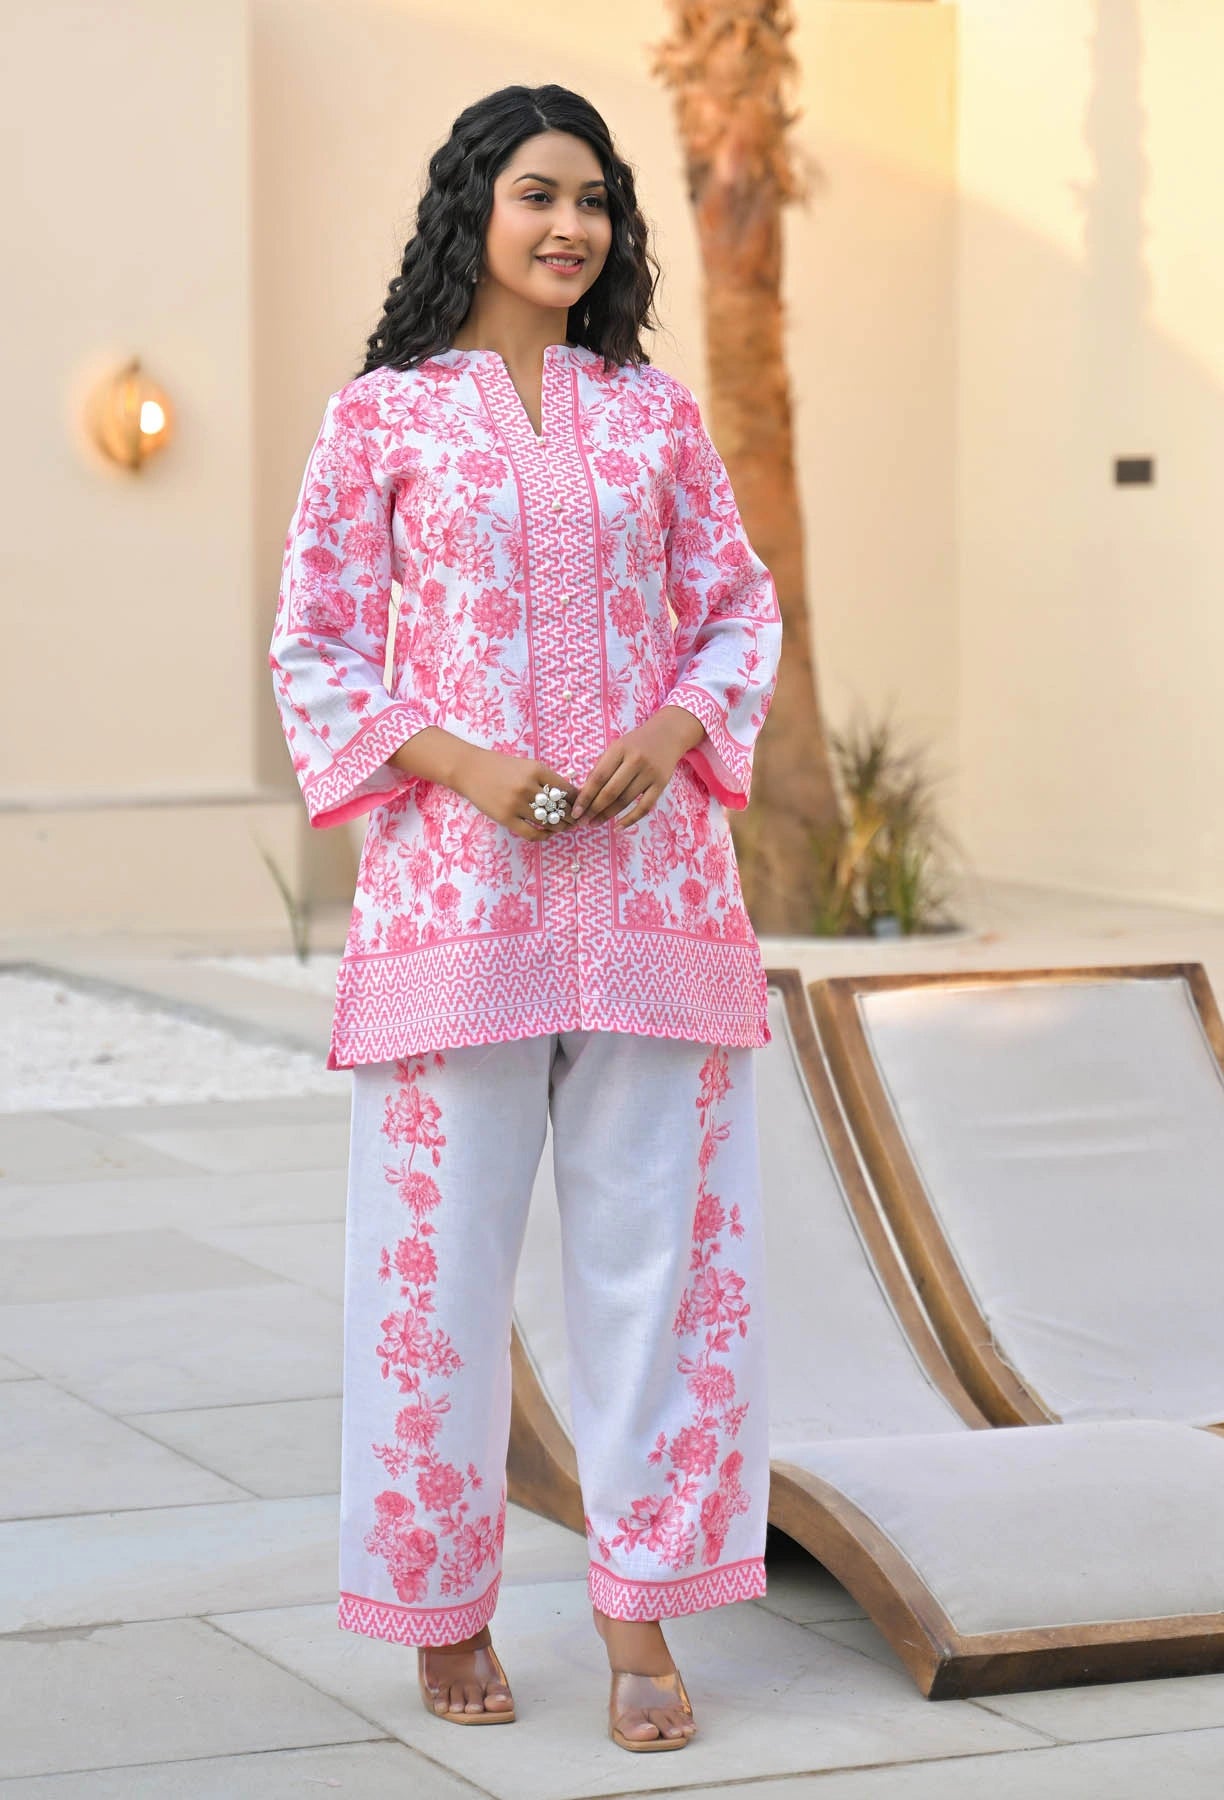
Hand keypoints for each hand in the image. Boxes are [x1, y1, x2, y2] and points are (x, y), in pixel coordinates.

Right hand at [452, 745, 580, 841]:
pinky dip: (543, 836)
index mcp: (536, 769)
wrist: (469, 769)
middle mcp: (528, 786)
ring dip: (560, 827)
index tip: (579, 806)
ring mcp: (516, 803)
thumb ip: (546, 778)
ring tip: (563, 827)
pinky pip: (531, 833)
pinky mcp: (505, 818)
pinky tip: (547, 833)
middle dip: (571, 817)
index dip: (576, 801)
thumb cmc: (500, 766)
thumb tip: (569, 795)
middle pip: (559, 808)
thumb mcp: (526, 765)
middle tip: (576, 821)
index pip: (566, 790)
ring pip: (548, 822)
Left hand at [570, 707, 704, 830]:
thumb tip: (584, 795)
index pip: (598, 777)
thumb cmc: (636, 743)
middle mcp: (635, 761)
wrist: (668, 734)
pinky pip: (645, 807)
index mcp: (619, 749)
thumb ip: (602, 768)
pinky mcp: (661, 784)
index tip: (575, 811)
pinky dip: (630, 820)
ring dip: (608, 816)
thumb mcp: (616, 747)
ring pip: (625, 801)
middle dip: (594, 809)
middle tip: (582, 822)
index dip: (585, 797)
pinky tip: (618, 827)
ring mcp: (650, 773)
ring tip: (594, 823)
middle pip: (611, 791)